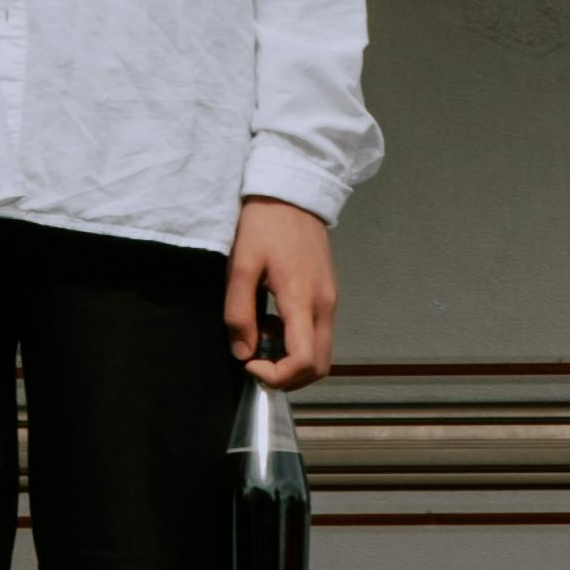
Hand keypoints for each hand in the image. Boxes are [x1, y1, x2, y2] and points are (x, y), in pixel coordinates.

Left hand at [227, 195, 334, 384]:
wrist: (291, 192)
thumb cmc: (263, 225)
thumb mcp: (241, 265)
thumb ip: (239, 312)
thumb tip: (242, 352)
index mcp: (303, 299)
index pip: (305, 360)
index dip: (278, 375)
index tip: (249, 363)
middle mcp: (325, 305)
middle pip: (320, 365)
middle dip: (288, 377)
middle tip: (256, 362)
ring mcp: (330, 300)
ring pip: (322, 352)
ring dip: (293, 360)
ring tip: (262, 337)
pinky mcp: (328, 294)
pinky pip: (319, 333)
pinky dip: (298, 342)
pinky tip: (274, 322)